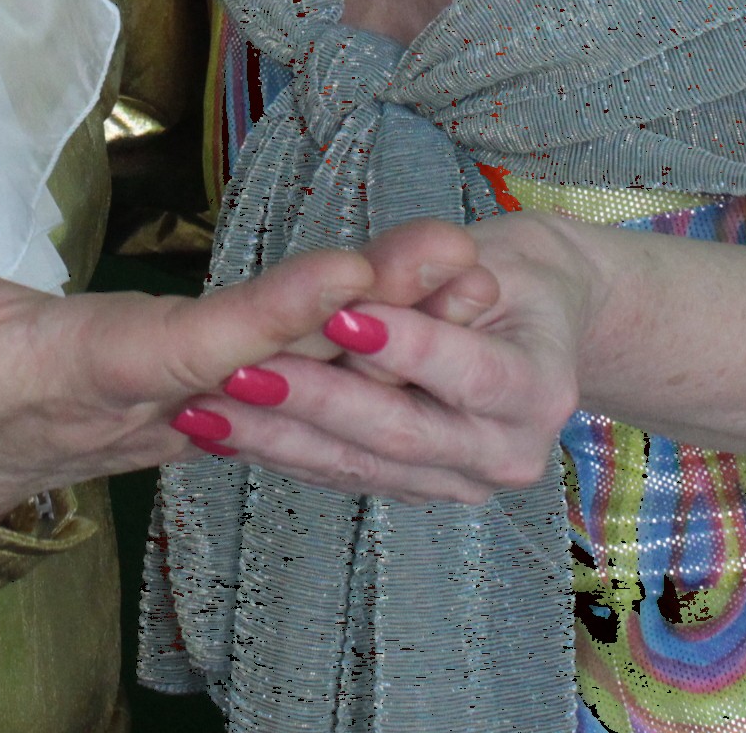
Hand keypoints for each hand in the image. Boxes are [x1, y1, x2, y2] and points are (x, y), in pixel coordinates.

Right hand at [0, 179, 490, 516]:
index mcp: (89, 371)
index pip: (195, 346)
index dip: (270, 317)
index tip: (347, 278)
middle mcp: (159, 396)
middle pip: (281, 357)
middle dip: (372, 313)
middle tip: (463, 256)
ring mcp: (187, 403)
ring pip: (302, 364)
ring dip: (388, 319)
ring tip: (473, 259)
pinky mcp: (202, 396)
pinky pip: (295, 371)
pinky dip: (360, 337)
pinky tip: (421, 302)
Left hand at [157, 212, 586, 506]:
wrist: (535, 327)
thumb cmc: (506, 276)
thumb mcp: (487, 256)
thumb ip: (431, 270)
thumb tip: (376, 278)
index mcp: (540, 390)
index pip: (468, 374)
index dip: (404, 348)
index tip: (338, 317)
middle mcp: (506, 453)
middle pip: (402, 434)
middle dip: (317, 402)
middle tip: (241, 373)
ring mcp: (459, 483)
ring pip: (359, 465)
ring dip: (277, 438)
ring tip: (206, 409)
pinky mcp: (415, 490)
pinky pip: (341, 474)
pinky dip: (279, 452)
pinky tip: (219, 431)